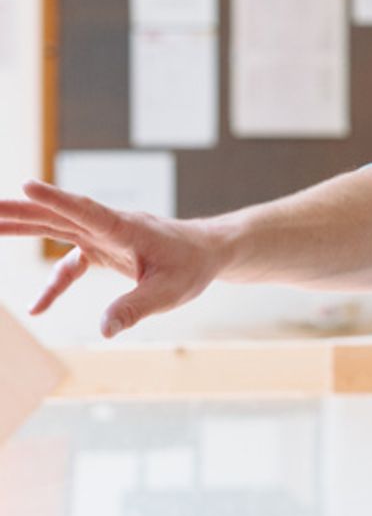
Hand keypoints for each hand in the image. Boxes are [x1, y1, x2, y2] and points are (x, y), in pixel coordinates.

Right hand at [0, 180, 225, 336]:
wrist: (208, 252)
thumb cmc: (192, 266)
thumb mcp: (170, 292)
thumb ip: (135, 308)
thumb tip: (103, 331)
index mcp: (126, 228)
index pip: (86, 210)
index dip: (56, 199)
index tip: (27, 184)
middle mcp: (109, 226)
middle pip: (57, 215)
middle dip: (20, 211)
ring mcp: (103, 236)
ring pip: (56, 228)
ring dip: (21, 227)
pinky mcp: (102, 249)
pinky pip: (70, 265)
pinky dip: (54, 283)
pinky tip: (37, 309)